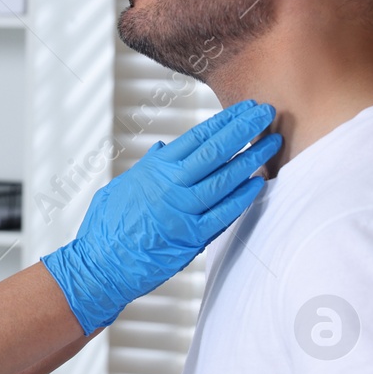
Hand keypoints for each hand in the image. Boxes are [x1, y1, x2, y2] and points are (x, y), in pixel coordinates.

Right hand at [42, 100, 281, 332]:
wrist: (100, 265)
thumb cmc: (106, 226)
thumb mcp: (121, 186)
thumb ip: (147, 168)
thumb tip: (162, 150)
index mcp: (155, 170)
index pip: (197, 136)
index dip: (225, 120)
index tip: (245, 108)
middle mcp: (171, 186)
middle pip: (216, 150)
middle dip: (245, 128)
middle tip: (268, 111)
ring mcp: (183, 211)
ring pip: (225, 179)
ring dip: (252, 158)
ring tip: (272, 142)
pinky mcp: (191, 237)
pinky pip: (224, 214)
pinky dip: (243, 198)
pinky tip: (258, 183)